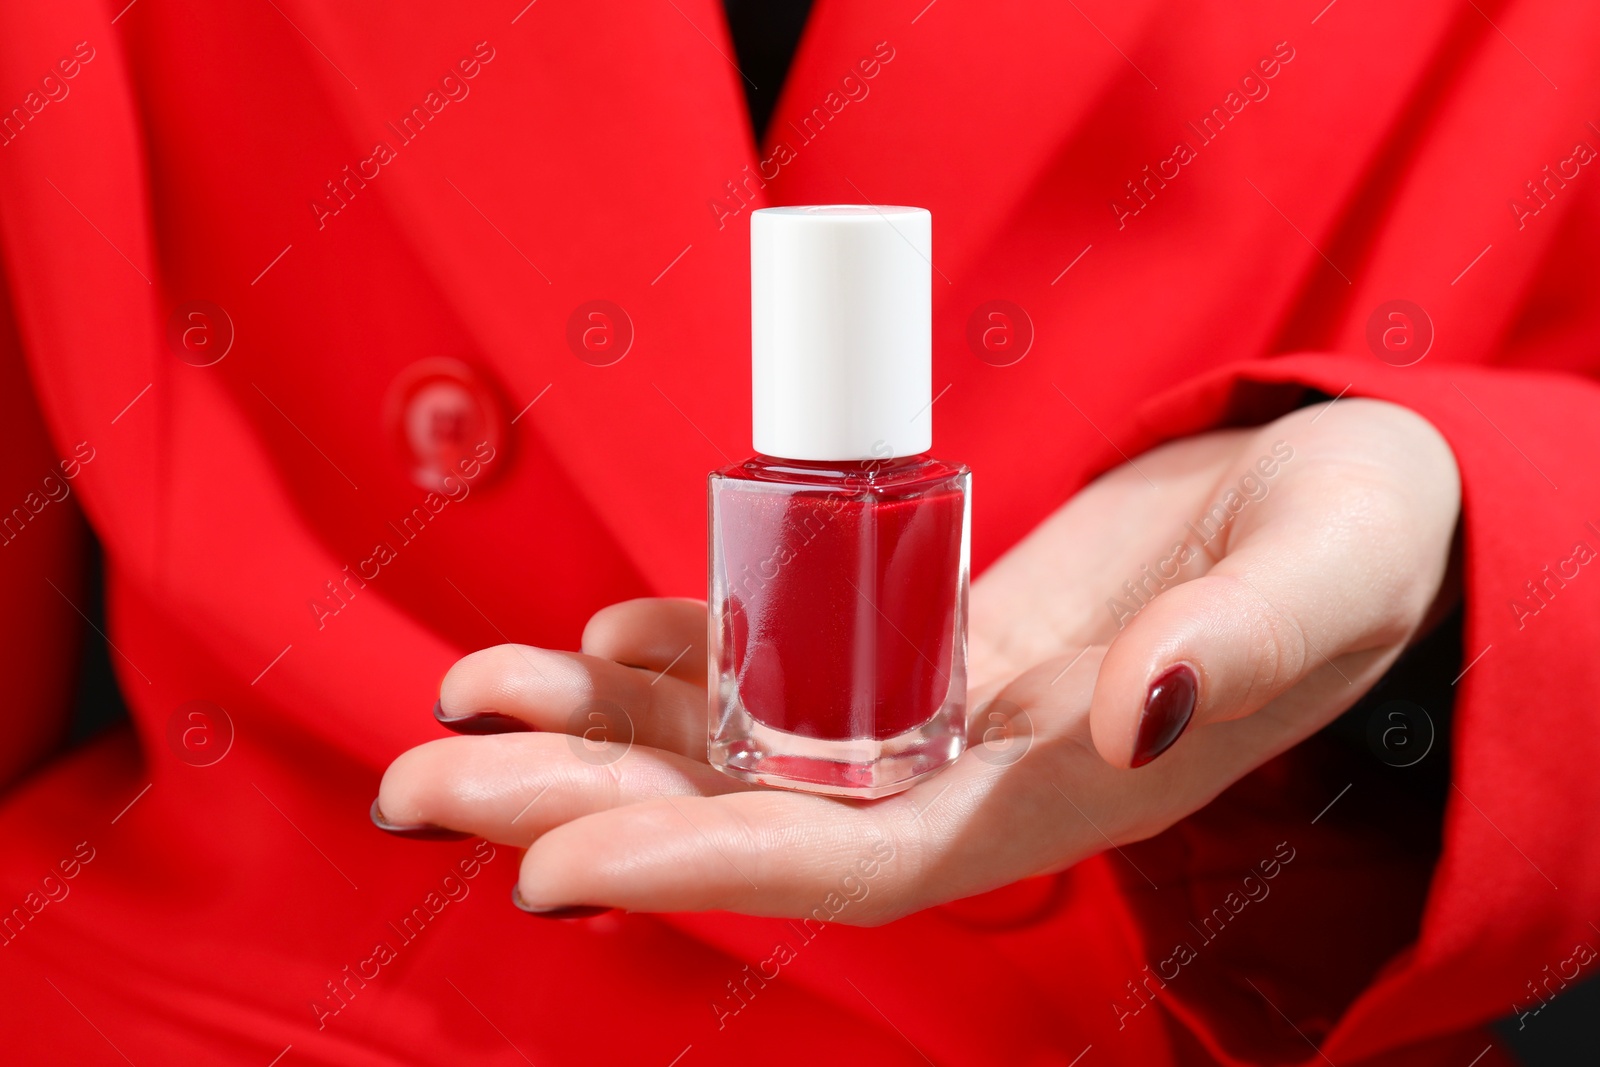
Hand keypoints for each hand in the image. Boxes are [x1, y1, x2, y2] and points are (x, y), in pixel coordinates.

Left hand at [374, 399, 1459, 922]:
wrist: (1323, 516)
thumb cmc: (1346, 549)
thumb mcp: (1317, 577)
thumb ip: (1237, 645)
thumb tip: (1139, 707)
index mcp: (1052, 798)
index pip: (851, 865)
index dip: (699, 870)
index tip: (548, 870)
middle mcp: (965, 778)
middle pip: (745, 817)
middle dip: (580, 808)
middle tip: (417, 785)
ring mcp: (929, 716)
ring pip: (734, 744)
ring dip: (589, 727)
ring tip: (458, 695)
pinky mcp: (913, 646)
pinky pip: (773, 665)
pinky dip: (671, 653)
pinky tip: (586, 637)